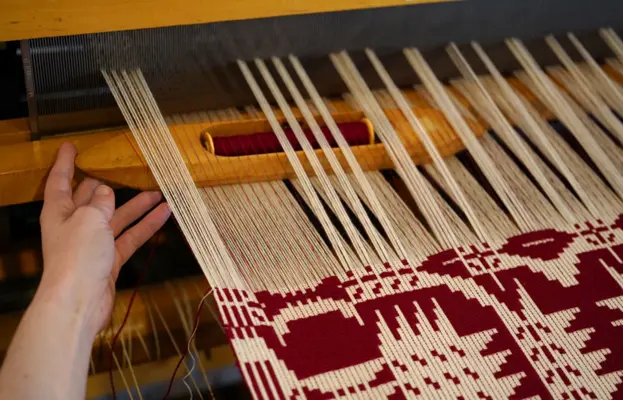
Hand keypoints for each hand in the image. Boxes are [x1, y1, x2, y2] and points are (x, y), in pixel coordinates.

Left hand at [39, 143, 170, 334]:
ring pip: (117, 217)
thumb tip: (106, 190)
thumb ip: (100, 202)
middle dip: (106, 184)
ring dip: (136, 205)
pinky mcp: (110, 260)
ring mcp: (93, 244)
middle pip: (91, 199)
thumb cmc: (77, 257)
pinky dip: (146, 226)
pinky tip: (164, 214)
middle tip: (123, 169)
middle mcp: (75, 225)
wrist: (78, 301)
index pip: (60, 181)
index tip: (70, 146)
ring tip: (158, 191)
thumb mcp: (89, 219)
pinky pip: (130, 237)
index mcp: (60, 212)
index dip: (66, 163)